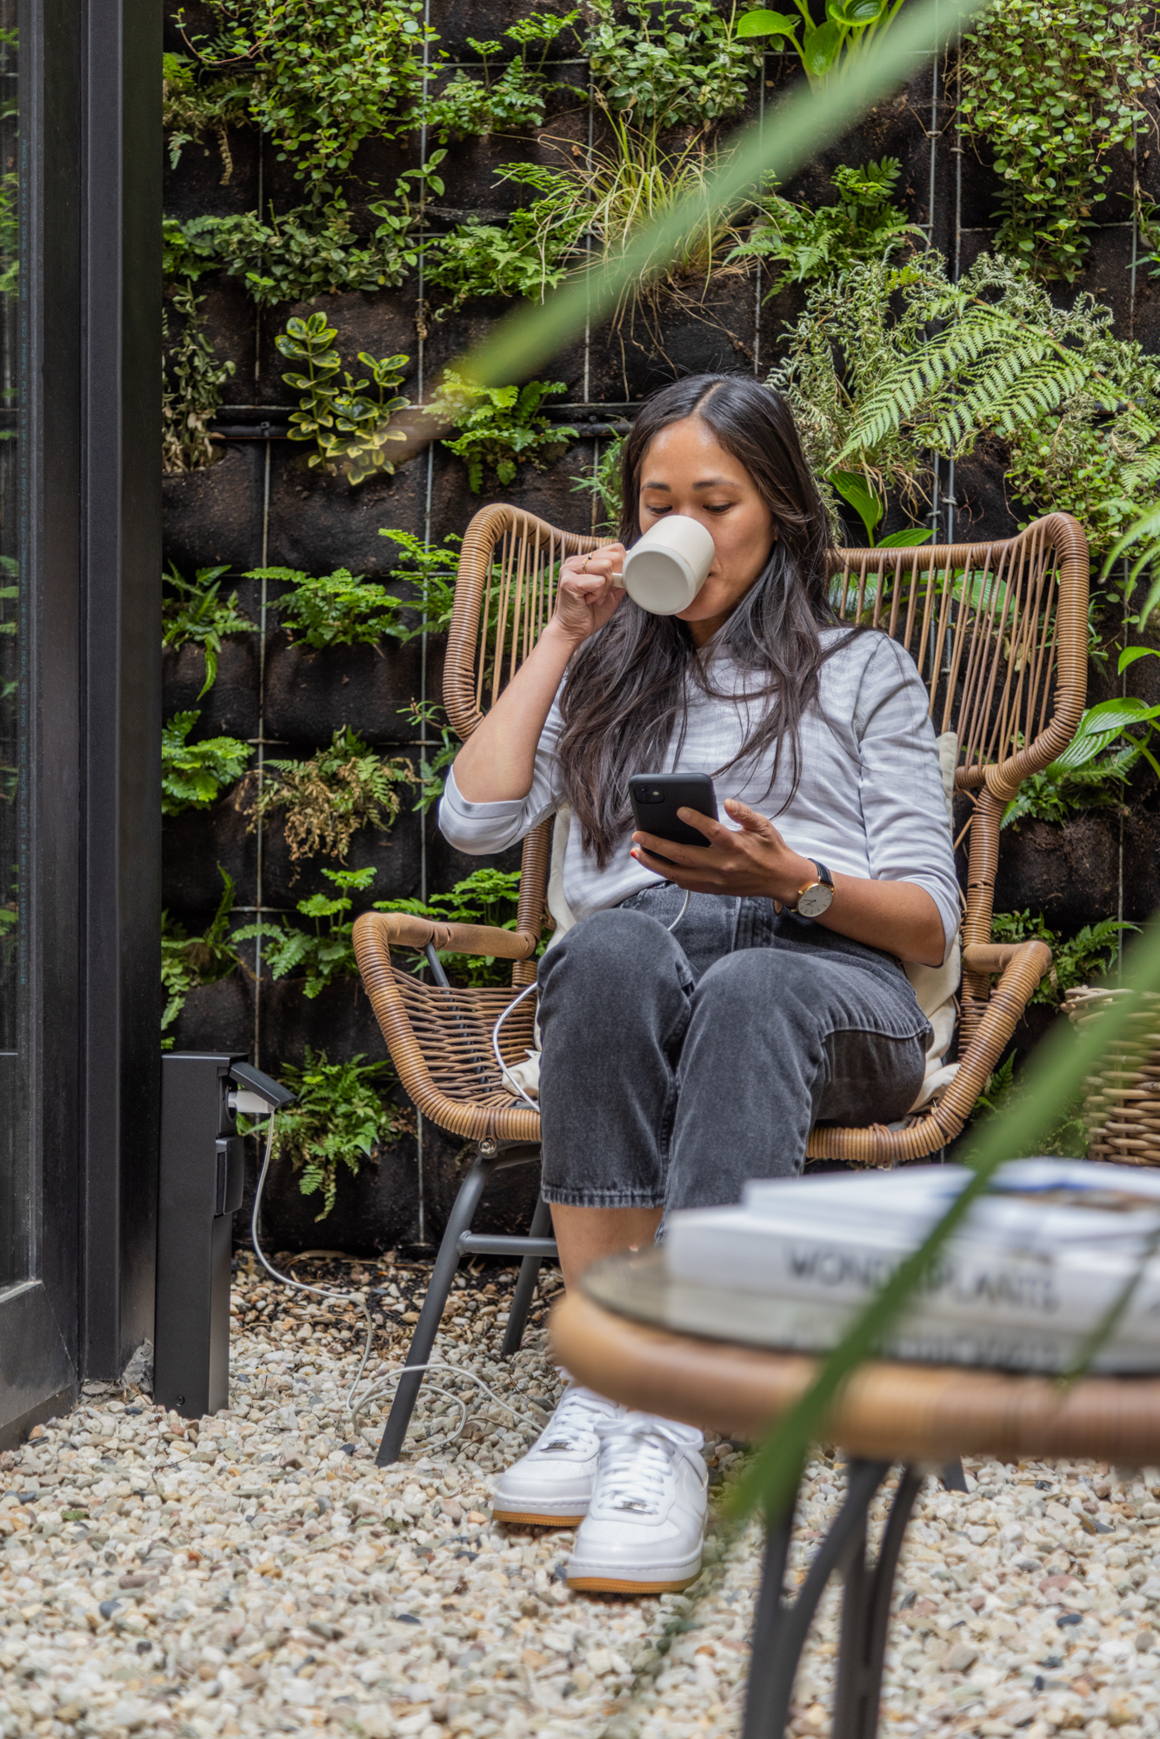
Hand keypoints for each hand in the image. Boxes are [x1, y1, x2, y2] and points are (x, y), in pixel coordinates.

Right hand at [550, 543, 626, 646]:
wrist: (572, 631)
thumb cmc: (590, 613)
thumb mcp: (612, 592)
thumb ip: (620, 577)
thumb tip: (633, 567)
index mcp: (586, 560)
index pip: (615, 548)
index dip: (621, 566)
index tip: (612, 584)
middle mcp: (576, 560)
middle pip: (613, 556)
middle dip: (613, 579)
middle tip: (599, 593)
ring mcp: (570, 569)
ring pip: (606, 567)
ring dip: (604, 588)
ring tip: (592, 597)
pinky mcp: (568, 581)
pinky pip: (598, 582)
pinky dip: (597, 595)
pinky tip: (587, 601)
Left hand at [630, 797, 814, 903]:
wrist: (781, 880)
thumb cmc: (771, 850)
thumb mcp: (764, 826)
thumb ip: (744, 813)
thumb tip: (727, 802)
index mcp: (736, 846)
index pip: (711, 832)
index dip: (694, 820)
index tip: (679, 810)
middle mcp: (722, 865)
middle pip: (683, 855)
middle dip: (656, 844)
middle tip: (638, 834)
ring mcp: (715, 880)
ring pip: (677, 874)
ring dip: (654, 863)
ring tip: (637, 852)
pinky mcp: (713, 889)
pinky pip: (685, 884)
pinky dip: (668, 874)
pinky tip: (656, 864)